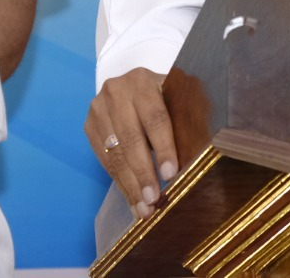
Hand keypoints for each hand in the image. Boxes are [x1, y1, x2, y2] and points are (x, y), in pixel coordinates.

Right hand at [84, 67, 177, 218]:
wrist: (130, 86)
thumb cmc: (164, 97)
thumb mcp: (176, 98)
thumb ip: (186, 118)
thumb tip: (199, 155)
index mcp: (142, 81)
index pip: (154, 118)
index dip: (163, 148)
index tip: (171, 175)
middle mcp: (116, 92)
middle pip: (131, 138)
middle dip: (144, 173)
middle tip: (154, 200)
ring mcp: (99, 109)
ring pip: (116, 153)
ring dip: (131, 185)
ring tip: (145, 209)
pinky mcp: (90, 127)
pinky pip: (105, 161)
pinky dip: (120, 184)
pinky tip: (133, 201)